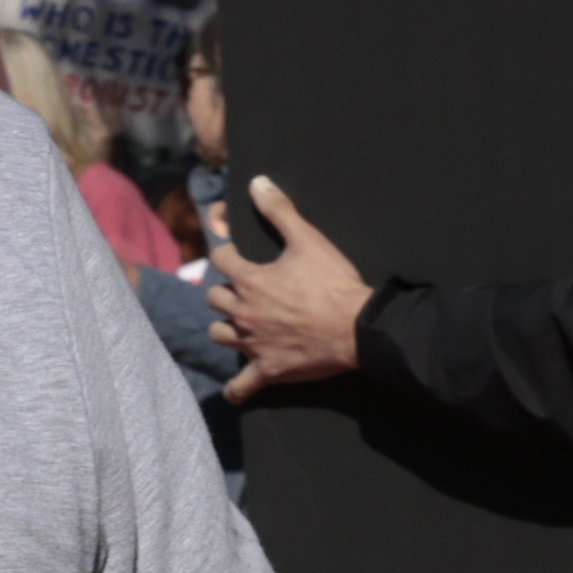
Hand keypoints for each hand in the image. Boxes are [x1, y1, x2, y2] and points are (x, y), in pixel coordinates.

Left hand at [207, 176, 381, 397]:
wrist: (358, 327)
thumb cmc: (333, 282)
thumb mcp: (308, 239)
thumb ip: (280, 211)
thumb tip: (257, 182)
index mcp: (249, 280)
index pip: (220, 259)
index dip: (225, 252)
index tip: (232, 252)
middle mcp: (243, 313)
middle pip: (214, 299)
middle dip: (224, 292)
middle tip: (240, 291)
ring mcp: (253, 344)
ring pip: (219, 335)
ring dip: (225, 328)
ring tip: (238, 325)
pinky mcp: (268, 370)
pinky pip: (242, 385)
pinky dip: (238, 388)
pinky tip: (236, 390)